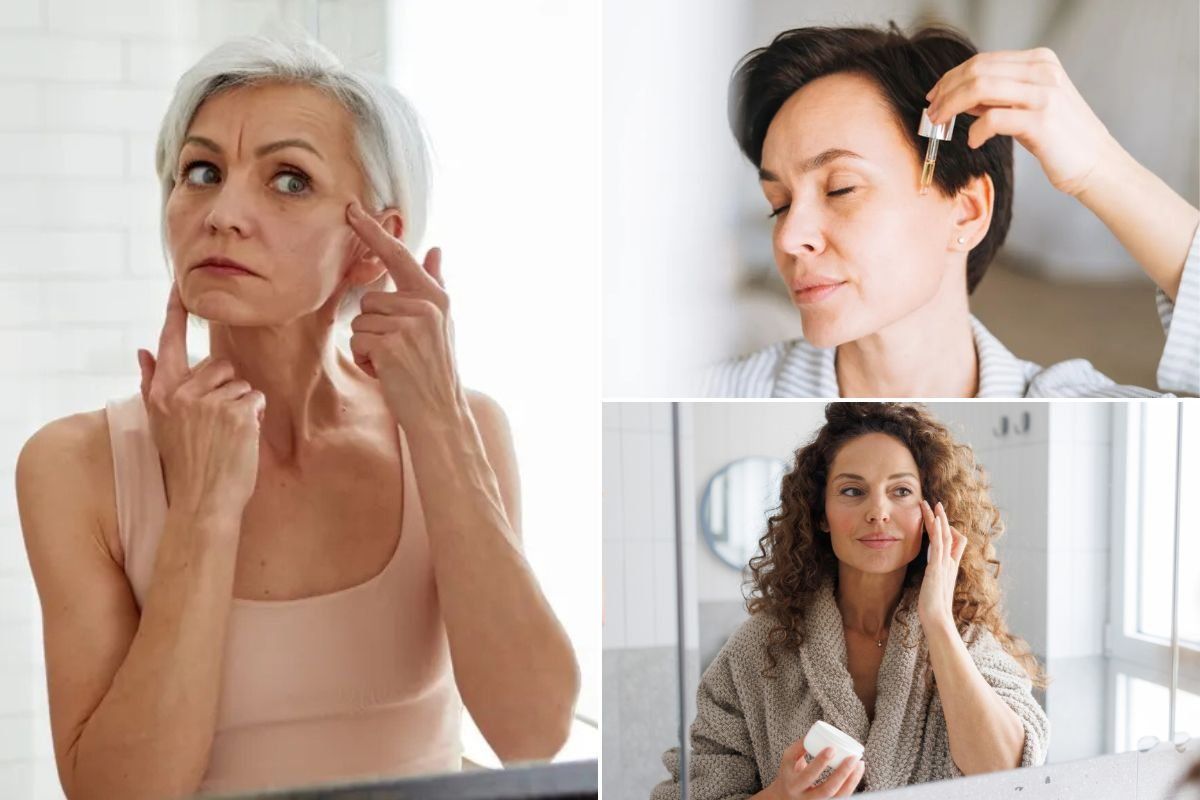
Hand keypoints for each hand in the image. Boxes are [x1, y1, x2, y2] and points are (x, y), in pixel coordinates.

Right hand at [136, 284, 264, 516]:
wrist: (202, 503)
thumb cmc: (186, 465)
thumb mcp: (161, 424)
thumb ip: (152, 384)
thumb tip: (143, 350)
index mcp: (161, 394)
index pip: (168, 343)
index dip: (174, 312)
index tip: (179, 284)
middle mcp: (181, 394)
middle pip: (219, 364)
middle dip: (226, 389)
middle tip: (216, 424)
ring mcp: (209, 402)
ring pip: (240, 383)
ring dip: (241, 405)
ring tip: (226, 435)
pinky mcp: (236, 412)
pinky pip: (255, 399)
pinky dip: (254, 417)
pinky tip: (239, 439)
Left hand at [345, 201, 462, 429]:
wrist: (440, 412)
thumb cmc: (437, 369)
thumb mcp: (443, 323)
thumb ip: (436, 283)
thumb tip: (436, 249)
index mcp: (435, 296)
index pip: (398, 256)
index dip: (373, 232)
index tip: (352, 210)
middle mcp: (425, 305)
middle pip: (370, 299)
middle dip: (375, 327)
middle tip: (400, 352)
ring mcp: (408, 325)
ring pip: (360, 321)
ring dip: (369, 346)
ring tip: (395, 363)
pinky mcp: (391, 345)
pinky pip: (358, 341)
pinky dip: (366, 361)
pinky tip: (388, 373)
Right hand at [766, 741, 864, 798]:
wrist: (785, 798)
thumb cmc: (789, 774)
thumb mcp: (788, 760)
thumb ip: (799, 747)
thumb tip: (814, 733)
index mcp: (794, 784)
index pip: (808, 775)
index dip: (820, 762)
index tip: (832, 748)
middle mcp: (805, 798)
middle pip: (827, 790)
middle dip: (842, 773)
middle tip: (852, 757)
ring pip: (838, 797)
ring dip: (851, 780)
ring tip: (859, 763)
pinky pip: (842, 798)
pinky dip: (851, 785)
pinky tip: (857, 772)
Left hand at [917, 499, 966, 630]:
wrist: (937, 619)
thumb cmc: (933, 607)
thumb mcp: (934, 588)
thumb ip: (934, 578)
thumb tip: (930, 575)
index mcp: (949, 567)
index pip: (953, 542)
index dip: (947, 529)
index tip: (937, 519)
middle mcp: (950, 563)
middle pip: (950, 534)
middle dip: (942, 518)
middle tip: (935, 503)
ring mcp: (945, 564)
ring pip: (944, 535)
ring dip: (938, 518)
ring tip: (931, 504)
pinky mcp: (938, 567)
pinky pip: (939, 543)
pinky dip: (937, 529)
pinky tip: (933, 518)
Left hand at [925, 48, 1121, 196]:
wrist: (1095, 163)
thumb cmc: (1059, 138)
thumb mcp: (1028, 107)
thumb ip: (998, 97)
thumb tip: (959, 95)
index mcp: (1040, 61)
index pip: (983, 61)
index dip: (951, 77)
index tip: (935, 96)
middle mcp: (1043, 71)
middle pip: (977, 71)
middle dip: (946, 91)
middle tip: (931, 112)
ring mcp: (1044, 94)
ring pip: (980, 88)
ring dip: (952, 107)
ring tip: (941, 124)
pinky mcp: (1042, 120)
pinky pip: (993, 119)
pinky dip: (975, 131)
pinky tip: (973, 141)